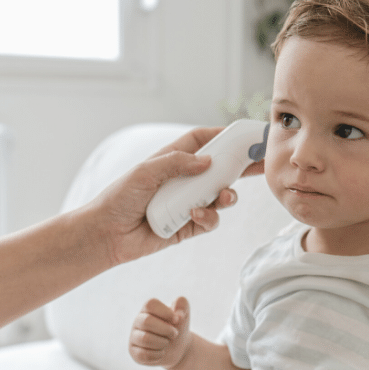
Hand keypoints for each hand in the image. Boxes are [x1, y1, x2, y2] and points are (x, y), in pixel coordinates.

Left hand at [88, 127, 243, 265]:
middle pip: (220, 167)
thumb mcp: (145, 172)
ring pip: (221, 195)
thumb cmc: (120, 198)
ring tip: (225, 197)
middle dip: (242, 165)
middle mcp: (184, 179)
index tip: (247, 134)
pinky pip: (210, 220)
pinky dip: (208, 218)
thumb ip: (177, 162)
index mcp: (173, 159)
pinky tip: (195, 216)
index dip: (225, 136)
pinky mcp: (189, 226)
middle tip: (262, 163)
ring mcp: (188, 202)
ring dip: (228, 195)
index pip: (204, 141)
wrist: (106, 235)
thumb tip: (209, 161)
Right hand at [128, 297, 191, 369]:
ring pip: (145, 339)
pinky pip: (143, 354)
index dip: (165, 312)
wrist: (178, 348)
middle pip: (146, 321)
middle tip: (174, 334)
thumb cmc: (178, 327)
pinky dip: (157, 355)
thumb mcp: (184, 314)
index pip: (150, 304)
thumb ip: (182, 304)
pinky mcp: (134, 352)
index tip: (177, 320)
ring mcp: (134, 336)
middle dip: (166, 330)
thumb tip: (178, 314)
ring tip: (167, 343)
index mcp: (148, 309)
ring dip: (162, 343)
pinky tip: (161, 352)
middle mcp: (138, 320)